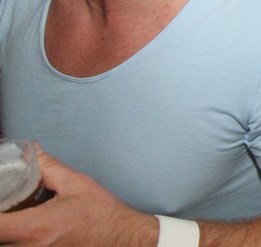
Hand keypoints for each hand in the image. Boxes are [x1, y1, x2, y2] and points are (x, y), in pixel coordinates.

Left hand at [0, 147, 152, 245]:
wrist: (120, 237)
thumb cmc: (101, 214)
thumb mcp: (75, 184)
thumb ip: (48, 167)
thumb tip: (32, 151)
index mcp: (33, 228)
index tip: (0, 201)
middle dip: (1, 221)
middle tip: (8, 206)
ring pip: (6, 242)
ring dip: (7, 230)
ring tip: (16, 214)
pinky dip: (15, 238)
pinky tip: (25, 227)